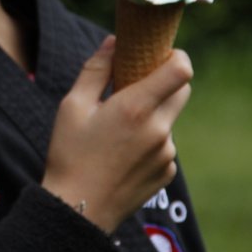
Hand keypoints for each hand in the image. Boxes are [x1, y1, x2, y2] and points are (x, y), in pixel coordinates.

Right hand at [42, 36, 192, 232]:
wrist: (78, 209)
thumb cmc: (69, 153)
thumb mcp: (72, 106)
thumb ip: (96, 70)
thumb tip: (113, 42)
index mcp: (135, 108)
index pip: (181, 71)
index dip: (177, 55)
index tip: (161, 52)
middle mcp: (159, 130)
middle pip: (182, 91)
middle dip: (165, 80)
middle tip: (136, 84)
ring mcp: (167, 154)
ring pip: (168, 120)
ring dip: (151, 115)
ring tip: (116, 131)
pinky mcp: (167, 173)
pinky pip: (164, 146)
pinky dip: (149, 141)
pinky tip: (121, 154)